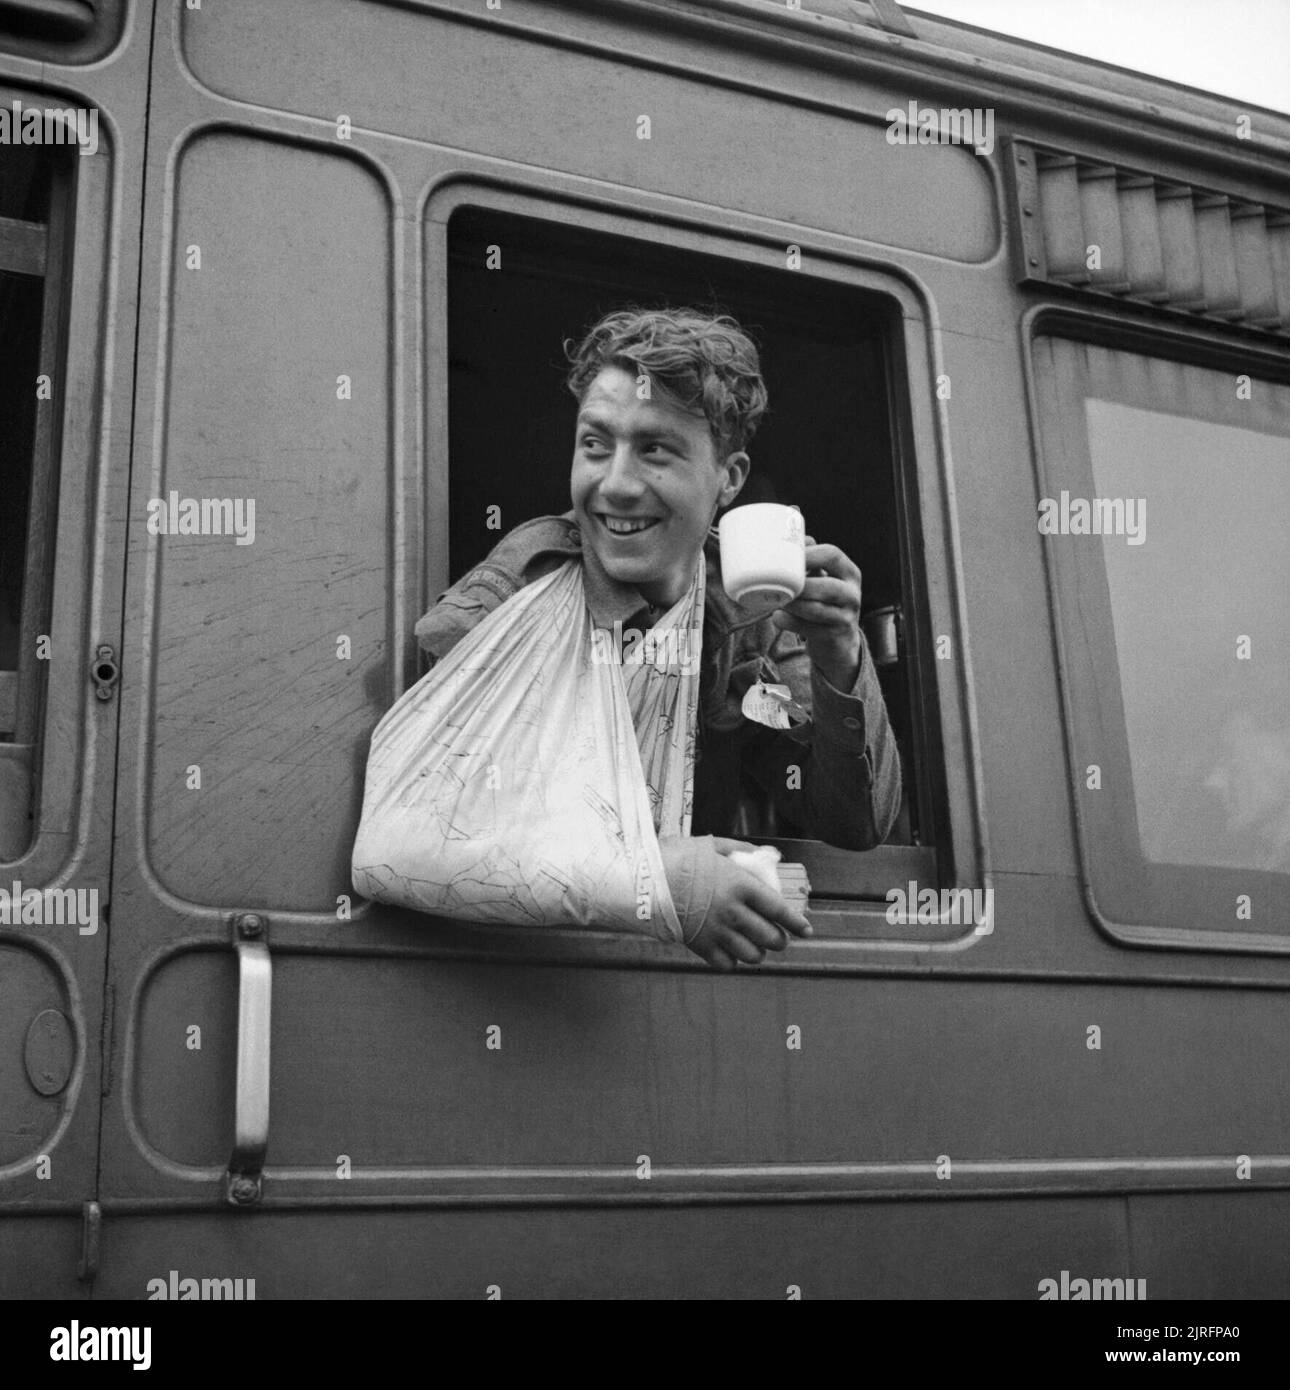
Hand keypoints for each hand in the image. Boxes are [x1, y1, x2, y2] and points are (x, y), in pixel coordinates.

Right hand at [684, 837, 812, 970]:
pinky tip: (731, 952)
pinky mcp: (700, 946)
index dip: (797, 923)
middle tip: (778, 938)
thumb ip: (740, 850)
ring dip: (759, 953)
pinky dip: (733, 961)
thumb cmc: (676, 858)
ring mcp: (717, 932)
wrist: (642, 880)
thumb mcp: (711, 845)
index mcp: (740, 885)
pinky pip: (727, 964)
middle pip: (770, 937)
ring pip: (752, 955)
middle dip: (780, 940)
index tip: (807, 930)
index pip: (779, 910)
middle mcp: (733, 912)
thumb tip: (763, 855)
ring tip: (756, 947)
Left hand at [772, 539, 862, 690]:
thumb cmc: (824, 601)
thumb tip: (797, 534)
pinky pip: (808, 629)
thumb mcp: (823, 576)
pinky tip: (778, 616)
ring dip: (791, 604)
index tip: (784, 554)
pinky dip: (789, 622)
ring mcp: (846, 617)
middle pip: (827, 585)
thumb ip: (810, 557)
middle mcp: (852, 594)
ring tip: (774, 600)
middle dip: (799, 585)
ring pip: (816, 609)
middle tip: (776, 583)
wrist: (838, 640)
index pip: (832, 555)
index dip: (808, 554)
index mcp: (849, 572)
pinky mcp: (834, 636)